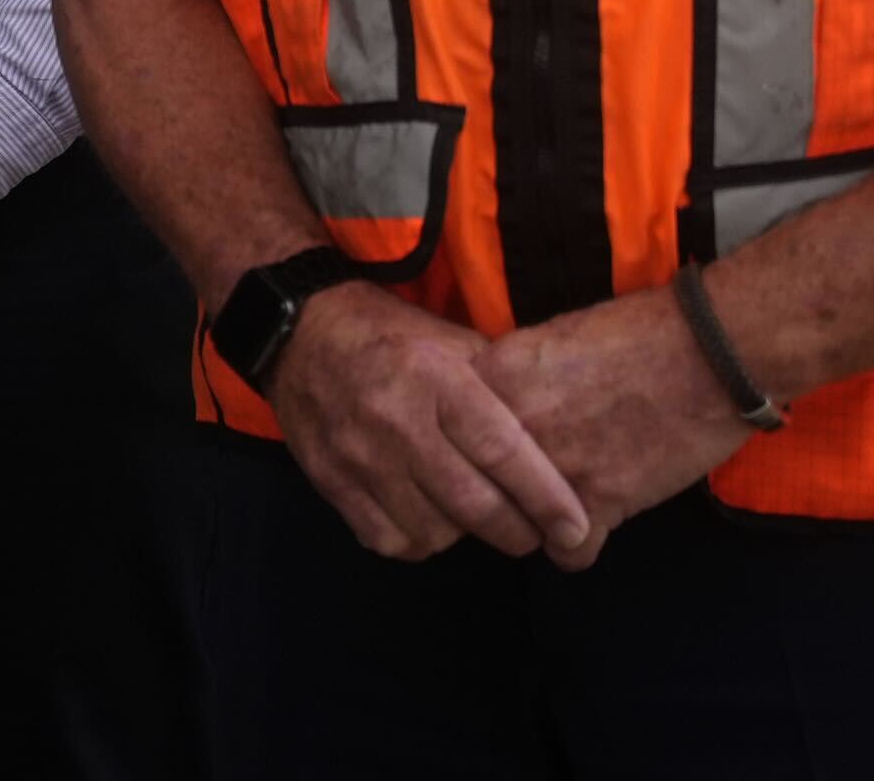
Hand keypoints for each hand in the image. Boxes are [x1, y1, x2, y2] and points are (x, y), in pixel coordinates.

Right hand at [268, 278, 593, 562]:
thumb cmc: (390, 337)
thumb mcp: (451, 342)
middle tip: (536, 534)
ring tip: (475, 518)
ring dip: (466, 536)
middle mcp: (396, 421)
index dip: (547, 498)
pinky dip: (418, 540)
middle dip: (519, 532)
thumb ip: (499, 389)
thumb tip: (557, 438)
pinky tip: (427, 519)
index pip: (503, 452)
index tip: (575, 529)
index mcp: (436, 379)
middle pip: (475, 504)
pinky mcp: (330, 481)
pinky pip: (388, 539)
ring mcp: (358, 456)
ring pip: (435, 531)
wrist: (297, 332)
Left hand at [474, 284, 757, 563]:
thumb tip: (480, 420)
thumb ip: (505, 385)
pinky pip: (567, 552)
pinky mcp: (598, 505)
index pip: (441, 438)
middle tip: (518, 493)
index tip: (477, 461)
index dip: (459, 454)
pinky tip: (594, 523)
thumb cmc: (632, 336)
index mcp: (487, 380)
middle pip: (468, 488)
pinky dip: (580, 547)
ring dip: (534, 524)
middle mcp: (505, 427)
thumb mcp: (543, 343)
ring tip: (557, 508)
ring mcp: (548, 470)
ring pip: (513, 527)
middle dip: (489, 496)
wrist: (707, 352)